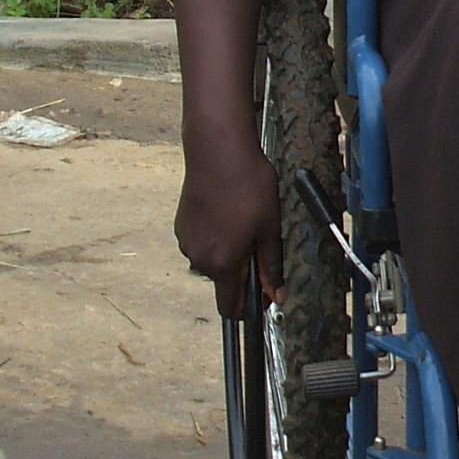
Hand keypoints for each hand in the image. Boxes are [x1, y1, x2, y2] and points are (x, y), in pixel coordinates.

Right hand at [174, 136, 282, 318]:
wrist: (217, 151)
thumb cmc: (247, 185)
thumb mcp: (269, 228)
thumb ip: (271, 266)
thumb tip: (277, 295)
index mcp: (223, 264)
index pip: (230, 308)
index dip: (249, 307)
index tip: (263, 296)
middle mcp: (200, 259)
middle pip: (224, 282)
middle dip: (241, 271)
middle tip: (258, 240)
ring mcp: (187, 243)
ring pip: (212, 261)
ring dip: (227, 252)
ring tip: (242, 221)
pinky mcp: (181, 227)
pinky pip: (201, 244)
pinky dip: (214, 237)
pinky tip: (226, 213)